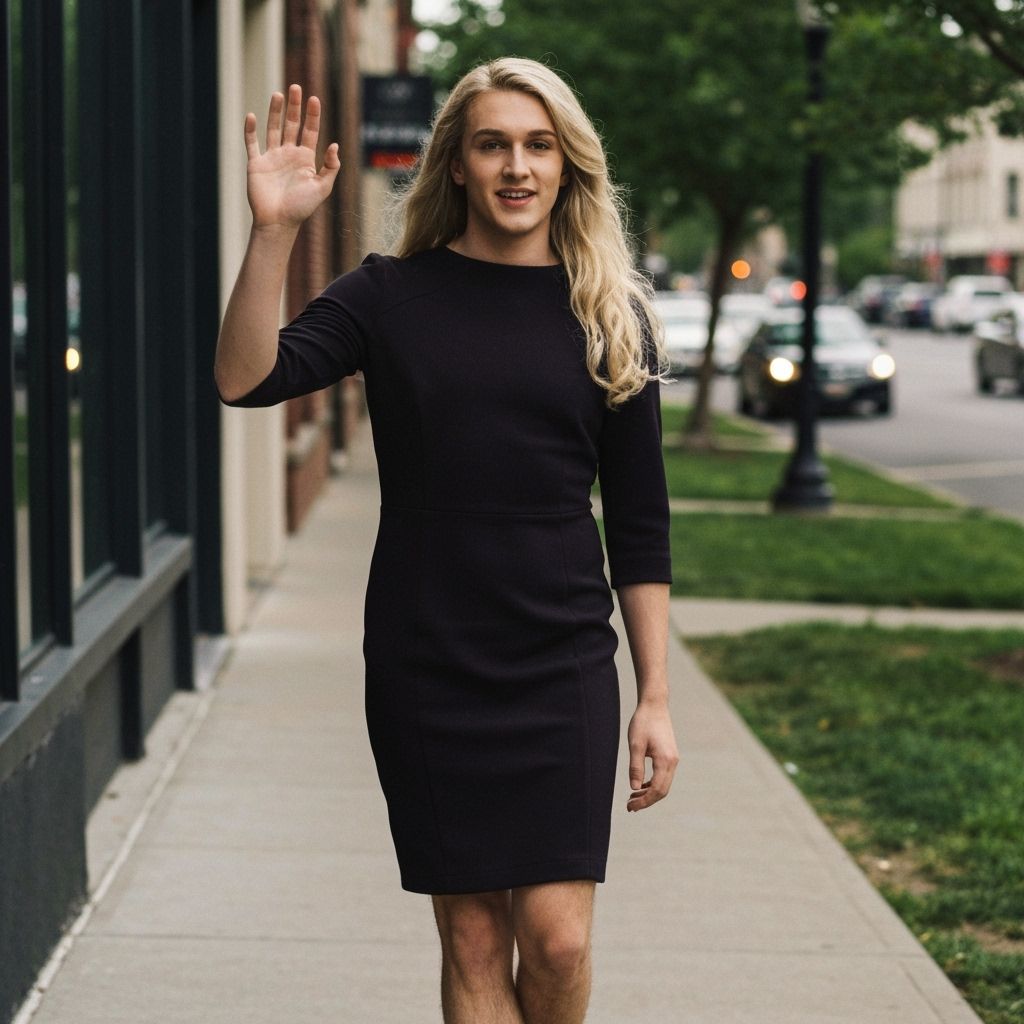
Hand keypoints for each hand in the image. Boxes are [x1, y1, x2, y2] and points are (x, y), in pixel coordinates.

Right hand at [244, 84, 339, 230]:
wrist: (279, 222)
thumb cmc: (301, 208)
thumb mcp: (322, 188)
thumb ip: (330, 167)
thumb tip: (335, 145)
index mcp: (305, 159)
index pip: (310, 132)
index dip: (312, 115)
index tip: (314, 99)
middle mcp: (289, 155)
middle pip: (291, 125)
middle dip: (294, 107)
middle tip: (295, 87)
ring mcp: (272, 158)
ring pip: (273, 129)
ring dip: (275, 112)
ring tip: (278, 94)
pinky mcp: (256, 164)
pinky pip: (252, 143)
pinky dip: (250, 130)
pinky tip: (252, 116)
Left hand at [626, 700, 678, 811]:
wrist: (655, 705)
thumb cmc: (643, 722)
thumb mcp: (635, 744)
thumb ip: (635, 767)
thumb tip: (635, 788)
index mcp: (665, 760)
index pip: (656, 790)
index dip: (644, 801)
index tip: (630, 806)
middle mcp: (672, 762)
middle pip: (662, 791)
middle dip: (647, 801)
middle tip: (630, 806)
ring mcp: (673, 759)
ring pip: (664, 784)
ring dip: (650, 793)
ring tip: (633, 798)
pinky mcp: (670, 756)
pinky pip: (664, 776)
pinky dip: (653, 784)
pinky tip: (641, 786)